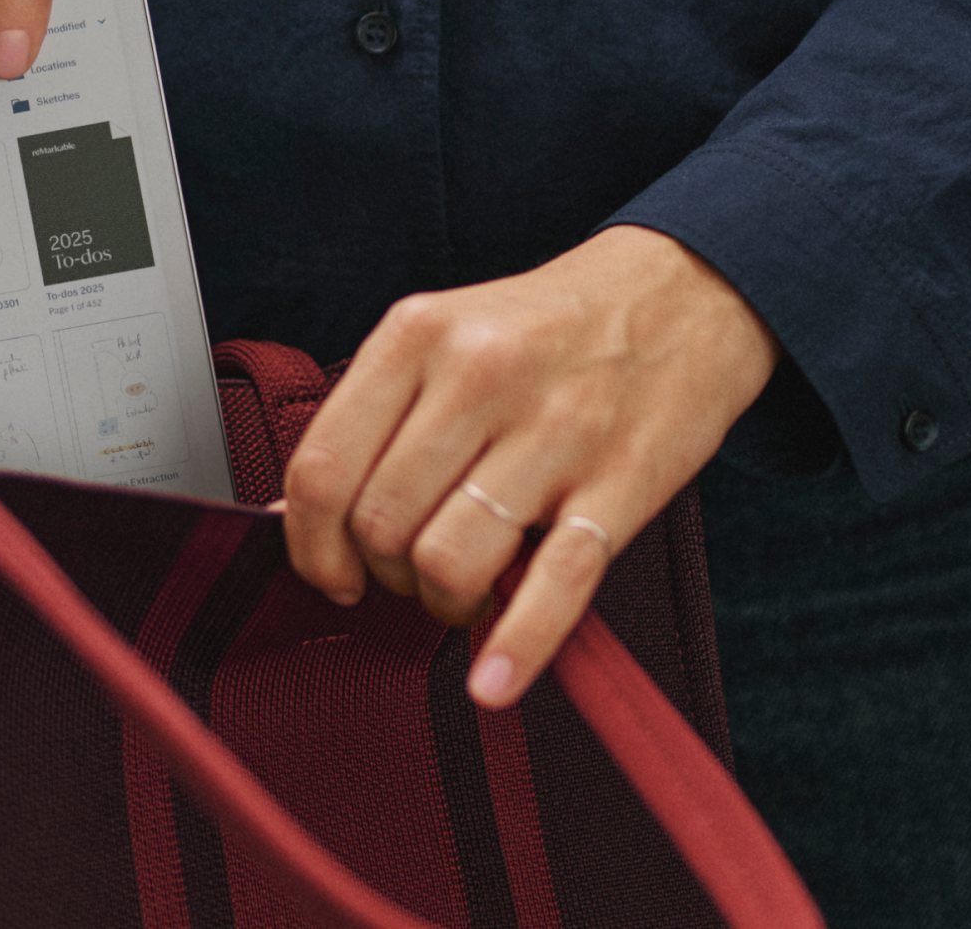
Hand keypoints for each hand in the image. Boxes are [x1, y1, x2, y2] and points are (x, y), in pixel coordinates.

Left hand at [281, 226, 780, 707]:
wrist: (680, 291)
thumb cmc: (546, 325)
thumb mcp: (443, 335)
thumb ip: (371, 417)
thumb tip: (290, 514)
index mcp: (418, 334)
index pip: (322, 468)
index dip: (311, 544)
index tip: (330, 573)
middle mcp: (478, 375)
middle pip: (382, 525)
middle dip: (384, 575)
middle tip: (410, 571)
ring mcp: (553, 429)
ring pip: (448, 561)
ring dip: (444, 603)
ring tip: (462, 590)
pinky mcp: (621, 482)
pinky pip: (553, 586)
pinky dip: (516, 647)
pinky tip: (492, 680)